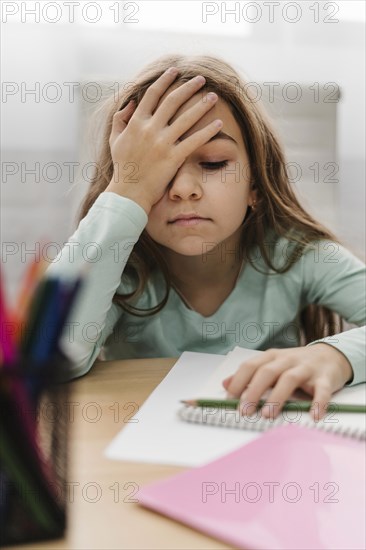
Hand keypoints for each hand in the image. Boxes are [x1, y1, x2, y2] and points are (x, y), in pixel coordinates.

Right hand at [105, 67, 222, 213]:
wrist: (128, 192)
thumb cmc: (122, 167)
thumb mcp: (115, 140)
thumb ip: (120, 119)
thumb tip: (132, 102)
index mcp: (136, 122)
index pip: (152, 94)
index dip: (164, 80)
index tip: (175, 72)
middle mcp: (149, 129)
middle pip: (172, 101)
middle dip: (188, 87)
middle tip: (201, 78)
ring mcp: (162, 143)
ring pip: (186, 118)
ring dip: (202, 105)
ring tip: (213, 96)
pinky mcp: (173, 158)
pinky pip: (194, 141)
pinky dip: (208, 131)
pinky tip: (219, 123)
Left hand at [222, 344, 353, 420]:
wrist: (331, 355)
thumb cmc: (296, 364)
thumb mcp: (272, 365)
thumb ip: (250, 374)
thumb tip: (225, 384)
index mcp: (272, 357)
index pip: (250, 366)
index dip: (238, 382)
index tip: (229, 400)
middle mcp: (287, 360)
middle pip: (267, 373)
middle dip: (253, 392)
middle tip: (244, 411)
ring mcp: (306, 368)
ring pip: (289, 379)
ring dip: (277, 397)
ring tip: (268, 415)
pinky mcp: (325, 378)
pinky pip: (322, 390)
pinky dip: (318, 403)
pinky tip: (314, 416)